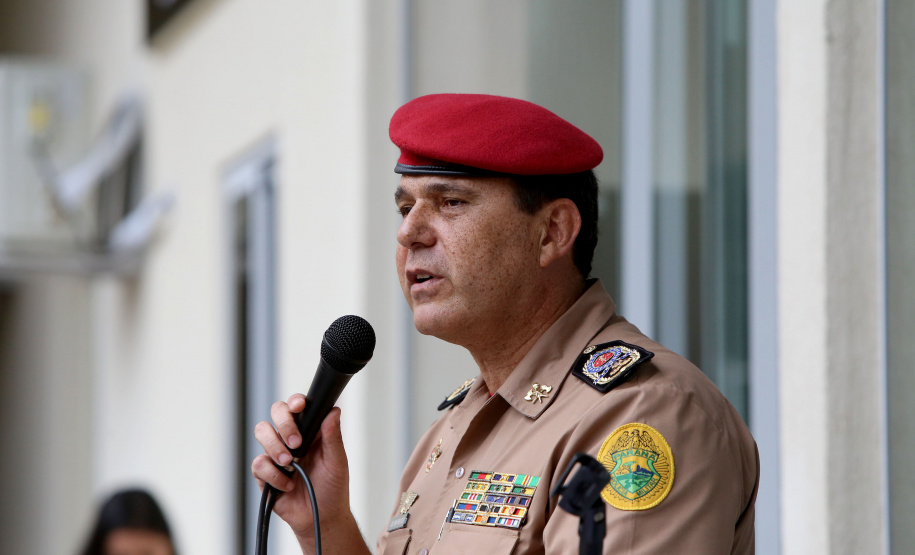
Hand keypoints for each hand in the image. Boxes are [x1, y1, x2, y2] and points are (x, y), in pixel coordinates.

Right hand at [251, 395, 366, 552]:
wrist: (320, 518)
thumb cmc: (332, 488)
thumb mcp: (337, 461)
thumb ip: (333, 436)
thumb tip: (333, 411)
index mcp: (310, 431)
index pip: (297, 407)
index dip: (295, 402)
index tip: (299, 406)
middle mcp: (290, 438)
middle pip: (276, 413)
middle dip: (283, 424)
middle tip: (296, 443)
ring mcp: (276, 454)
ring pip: (262, 432)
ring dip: (275, 447)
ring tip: (290, 464)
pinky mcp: (265, 473)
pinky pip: (258, 464)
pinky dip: (273, 475)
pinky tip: (287, 485)